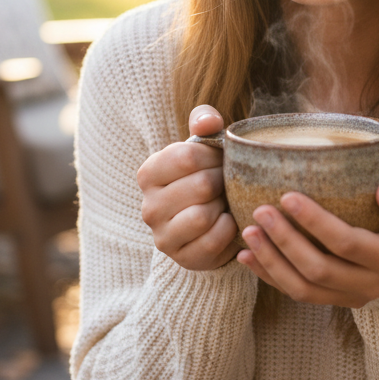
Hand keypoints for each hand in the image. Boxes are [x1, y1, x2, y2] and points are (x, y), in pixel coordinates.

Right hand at [136, 105, 239, 270]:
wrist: (210, 223)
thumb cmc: (205, 176)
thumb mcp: (203, 147)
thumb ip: (204, 123)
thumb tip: (209, 121)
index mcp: (149, 173)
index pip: (186, 156)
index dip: (215, 156)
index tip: (222, 160)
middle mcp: (149, 206)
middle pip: (200, 185)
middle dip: (223, 182)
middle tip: (228, 183)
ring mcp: (162, 236)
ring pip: (203, 215)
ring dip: (224, 207)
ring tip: (225, 202)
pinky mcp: (182, 258)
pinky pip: (213, 240)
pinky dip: (229, 229)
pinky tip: (228, 222)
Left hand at [236, 183, 378, 307]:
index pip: (347, 243)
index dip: (316, 222)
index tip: (288, 196)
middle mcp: (368, 285)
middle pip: (318, 269)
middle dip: (285, 241)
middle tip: (260, 211)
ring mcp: (348, 297)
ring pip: (303, 288)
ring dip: (271, 261)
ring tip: (248, 232)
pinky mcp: (332, 300)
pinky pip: (296, 294)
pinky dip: (268, 276)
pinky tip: (246, 255)